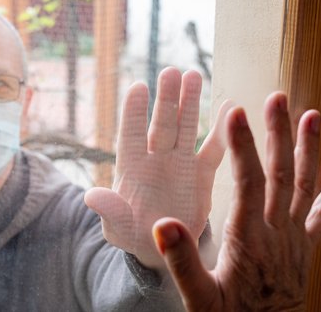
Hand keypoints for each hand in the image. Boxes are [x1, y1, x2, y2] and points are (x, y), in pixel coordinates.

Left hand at [84, 67, 227, 268]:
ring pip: (186, 128)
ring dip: (190, 104)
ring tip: (194, 75)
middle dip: (166, 99)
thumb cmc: (132, 233)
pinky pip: (213, 149)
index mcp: (132, 166)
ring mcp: (180, 163)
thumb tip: (91, 196)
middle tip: (171, 72)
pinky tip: (230, 108)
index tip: (138, 87)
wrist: (164, 248)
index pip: (131, 134)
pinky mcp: (202, 173)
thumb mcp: (117, 226)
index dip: (134, 112)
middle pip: (162, 124)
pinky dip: (222, 131)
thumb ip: (109, 210)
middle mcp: (156, 158)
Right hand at [153, 92, 320, 309]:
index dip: (242, 147)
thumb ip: (181, 260)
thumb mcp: (197, 297)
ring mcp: (296, 241)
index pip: (248, 183)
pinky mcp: (306, 251)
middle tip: (278, 97)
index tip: (237, 113)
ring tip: (311, 115)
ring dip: (310, 150)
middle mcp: (277, 235)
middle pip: (282, 175)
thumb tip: (163, 224)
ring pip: (305, 188)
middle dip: (278, 134)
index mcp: (249, 240)